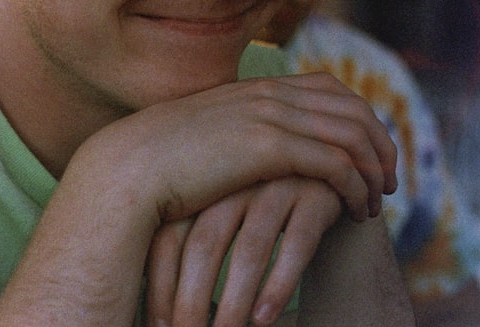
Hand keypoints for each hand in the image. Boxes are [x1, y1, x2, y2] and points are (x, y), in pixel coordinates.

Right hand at [84, 72, 396, 225]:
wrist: (130, 169)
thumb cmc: (161, 162)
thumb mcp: (205, 134)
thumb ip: (235, 131)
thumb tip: (247, 148)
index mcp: (256, 88)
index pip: (330, 88)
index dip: (360, 117)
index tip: (368, 151)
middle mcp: (269, 94)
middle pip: (352, 108)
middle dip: (381, 144)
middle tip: (387, 181)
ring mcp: (270, 117)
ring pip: (351, 135)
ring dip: (374, 171)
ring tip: (375, 202)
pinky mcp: (268, 148)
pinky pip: (334, 163)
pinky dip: (354, 186)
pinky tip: (353, 209)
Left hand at [145, 177, 342, 326]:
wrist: (321, 169)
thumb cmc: (259, 204)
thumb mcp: (222, 213)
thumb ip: (193, 247)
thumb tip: (164, 308)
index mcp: (203, 189)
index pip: (169, 239)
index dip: (161, 284)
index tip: (158, 325)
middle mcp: (235, 185)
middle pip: (204, 245)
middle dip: (192, 299)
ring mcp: (274, 189)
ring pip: (249, 249)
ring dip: (235, 299)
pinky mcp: (314, 199)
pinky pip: (297, 245)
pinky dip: (279, 285)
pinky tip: (264, 318)